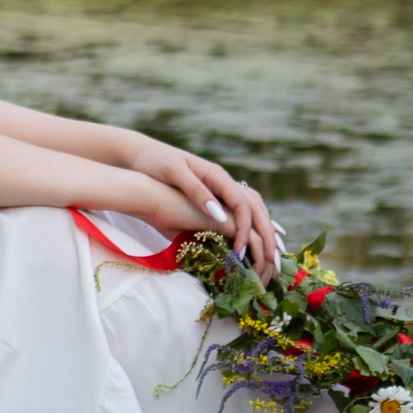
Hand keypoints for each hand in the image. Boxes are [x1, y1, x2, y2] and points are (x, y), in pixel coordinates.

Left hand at [125, 135, 280, 277]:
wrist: (139, 152)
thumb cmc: (153, 161)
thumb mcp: (173, 173)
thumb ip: (196, 191)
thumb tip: (219, 214)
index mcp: (216, 175)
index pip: (242, 204)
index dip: (246, 229)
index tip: (242, 252)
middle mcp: (222, 180)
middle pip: (254, 206)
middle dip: (266, 233)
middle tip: (273, 259)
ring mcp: (218, 186)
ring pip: (251, 207)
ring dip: (264, 228)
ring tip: (273, 252)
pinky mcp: (210, 193)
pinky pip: (238, 209)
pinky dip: (251, 224)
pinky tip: (254, 238)